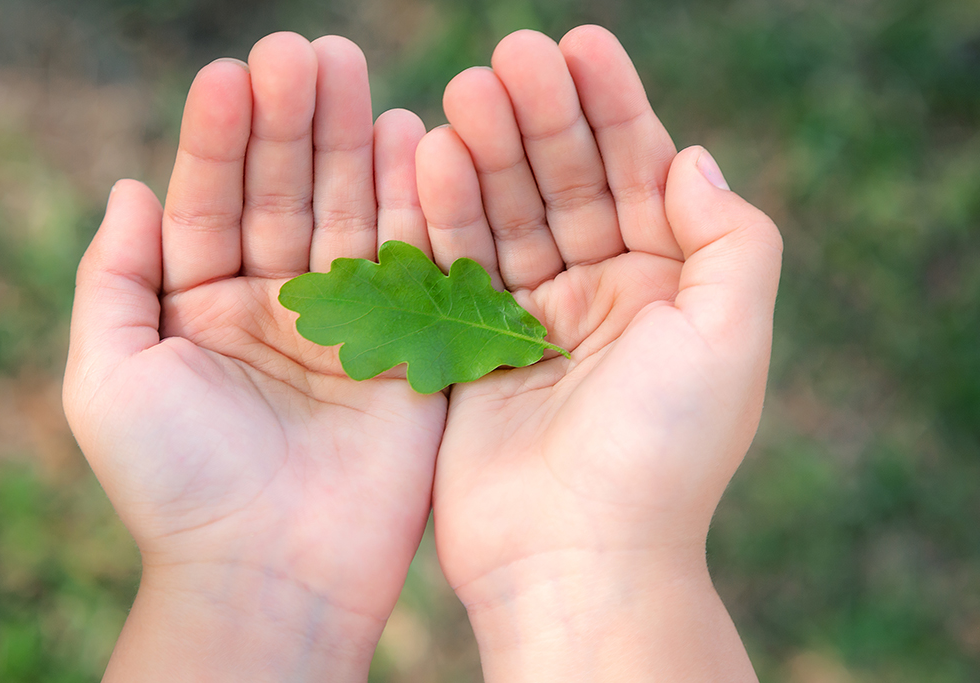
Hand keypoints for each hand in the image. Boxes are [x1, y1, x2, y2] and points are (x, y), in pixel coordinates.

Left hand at [63, 33, 444, 681]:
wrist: (269, 572)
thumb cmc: (176, 484)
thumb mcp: (109, 378)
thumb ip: (113, 280)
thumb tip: (128, 186)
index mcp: (204, 305)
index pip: (212, 199)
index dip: (220, 136)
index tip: (233, 69)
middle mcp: (277, 304)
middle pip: (286, 193)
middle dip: (291, 122)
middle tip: (306, 51)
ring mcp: (347, 323)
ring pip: (349, 214)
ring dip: (349, 143)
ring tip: (349, 72)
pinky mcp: (408, 350)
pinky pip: (411, 264)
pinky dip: (412, 204)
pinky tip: (410, 140)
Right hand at [418, 26, 781, 680]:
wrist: (575, 558)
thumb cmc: (662, 453)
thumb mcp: (728, 338)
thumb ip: (730, 240)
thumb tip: (692, 156)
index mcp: (667, 289)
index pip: (639, 173)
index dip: (614, 107)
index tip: (579, 44)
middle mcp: (600, 297)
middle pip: (567, 184)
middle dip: (541, 119)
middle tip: (506, 58)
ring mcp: (530, 322)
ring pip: (506, 217)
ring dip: (487, 154)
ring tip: (464, 96)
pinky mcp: (469, 351)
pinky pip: (455, 268)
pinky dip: (444, 216)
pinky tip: (431, 160)